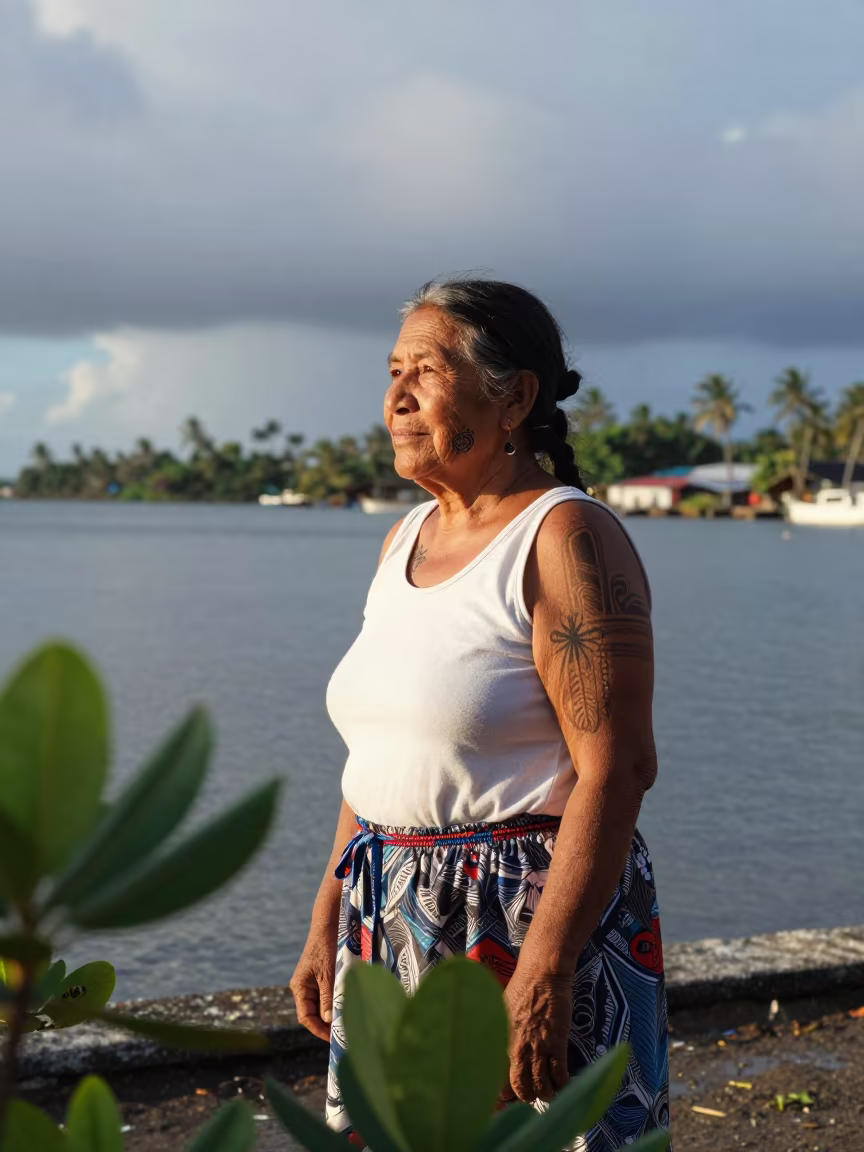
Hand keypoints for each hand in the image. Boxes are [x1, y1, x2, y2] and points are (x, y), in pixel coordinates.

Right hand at [290, 921, 336, 1042]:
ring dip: (333, 1013)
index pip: (305, 1017)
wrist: (329, 924)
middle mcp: (303, 987)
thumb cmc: (326, 948)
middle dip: (327, 1024)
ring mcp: (313, 982)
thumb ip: (328, 998)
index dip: (318, 1030)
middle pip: (314, 1013)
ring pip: (322, 1005)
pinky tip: (348, 1007)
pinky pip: (328, 995)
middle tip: (344, 1034)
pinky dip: (336, 1002)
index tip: (332, 1039)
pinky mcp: (322, 977)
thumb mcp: (328, 975)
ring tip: (348, 1023)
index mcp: (299, 988)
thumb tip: (329, 1021)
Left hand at [503, 963, 571, 1101]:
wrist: (541, 975)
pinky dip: (562, 1083)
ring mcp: (537, 1048)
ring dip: (547, 1092)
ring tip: (549, 1088)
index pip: (498, 1081)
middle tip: (533, 1092)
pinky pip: (560, 1074)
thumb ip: (499, 1037)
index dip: (505, 1095)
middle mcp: (516, 1050)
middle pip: (521, 1090)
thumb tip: (495, 1056)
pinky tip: (563, 1080)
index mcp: (500, 1044)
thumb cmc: (520, 991)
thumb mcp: (499, 1014)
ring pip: (542, 1087)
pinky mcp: (557, 1043)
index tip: (510, 1097)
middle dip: (528, 1096)